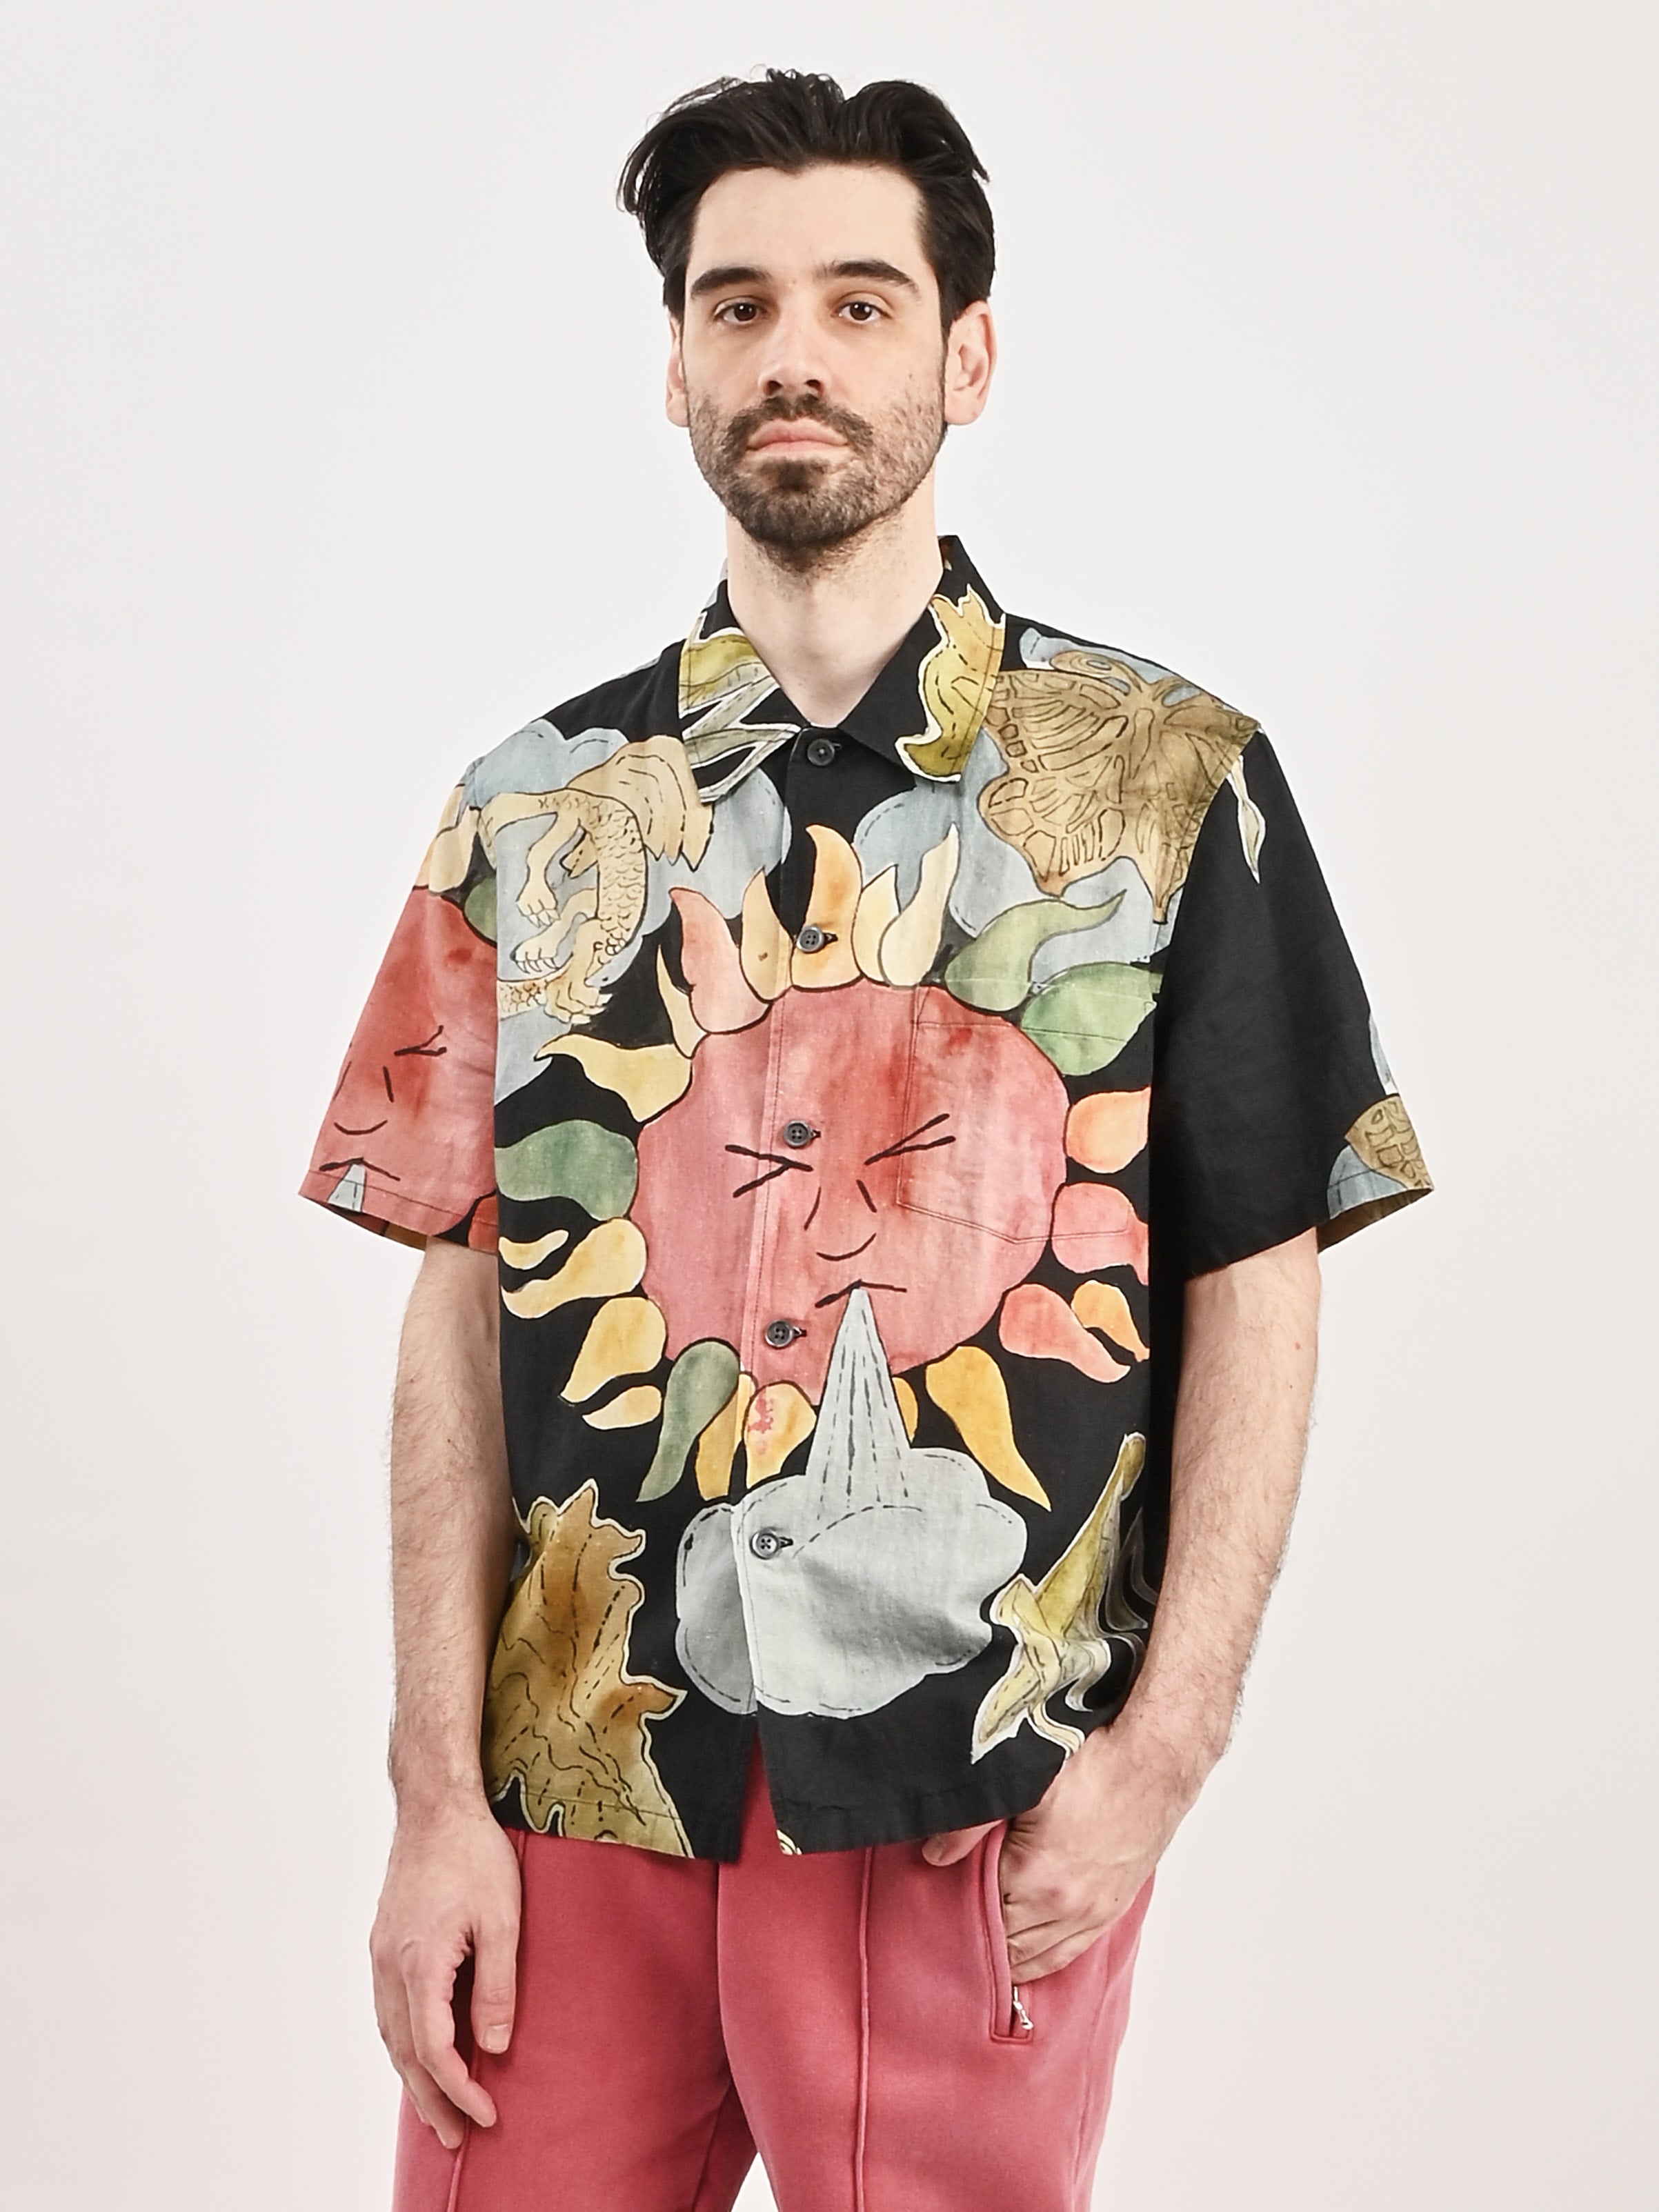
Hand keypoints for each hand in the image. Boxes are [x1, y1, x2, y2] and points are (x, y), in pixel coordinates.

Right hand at [370, 1802, 522, 2148]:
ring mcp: (381, 1954)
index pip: (434, 2048)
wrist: (435, 1806)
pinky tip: (417, 2055)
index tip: (485, 2116)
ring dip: (413, 2077)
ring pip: (390, 2034)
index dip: (458, 2089)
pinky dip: (402, 2043)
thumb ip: (497, 1986)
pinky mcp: (383, 1943)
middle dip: (431, 2099)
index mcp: (419, 1963)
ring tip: (436, 2111)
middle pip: (405, 2052)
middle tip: (456, 2138)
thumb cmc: (474, 1854)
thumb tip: (492, 2048)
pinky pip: (387, 2010)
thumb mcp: (502, 1919)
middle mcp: (390, 1965)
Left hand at [923, 1724, 1201, 1980]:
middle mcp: (1068, 1908)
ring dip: (1010, 1952)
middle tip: (950, 1922)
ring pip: (1038, 1958)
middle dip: (980, 1937)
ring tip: (982, 1939)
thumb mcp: (1025, 1782)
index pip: (980, 1922)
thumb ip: (972, 1822)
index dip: (954, 1914)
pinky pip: (1070, 1952)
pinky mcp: (1111, 1908)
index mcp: (1039, 1879)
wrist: (1156, 1759)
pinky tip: (1024, 1947)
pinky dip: (1042, 1956)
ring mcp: (1093, 1913)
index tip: (937, 1907)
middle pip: (1007, 1947)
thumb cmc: (1095, 1762)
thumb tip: (934, 1855)